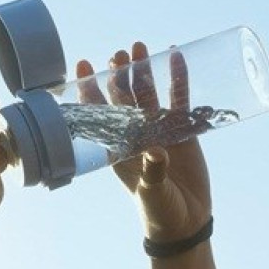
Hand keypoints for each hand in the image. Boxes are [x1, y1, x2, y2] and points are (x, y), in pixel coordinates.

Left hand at [76, 42, 212, 242]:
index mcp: (118, 148)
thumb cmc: (159, 210)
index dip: (90, 90)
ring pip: (149, 93)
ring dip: (144, 71)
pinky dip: (178, 79)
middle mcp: (135, 135)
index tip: (84, 66)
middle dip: (119, 75)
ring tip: (140, 47)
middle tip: (118, 53)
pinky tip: (176, 57)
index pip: (100, 113)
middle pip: (124, 98)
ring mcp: (158, 130)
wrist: (184, 222)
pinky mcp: (182, 131)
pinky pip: (179, 100)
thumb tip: (156, 151)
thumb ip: (152, 173)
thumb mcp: (151, 193)